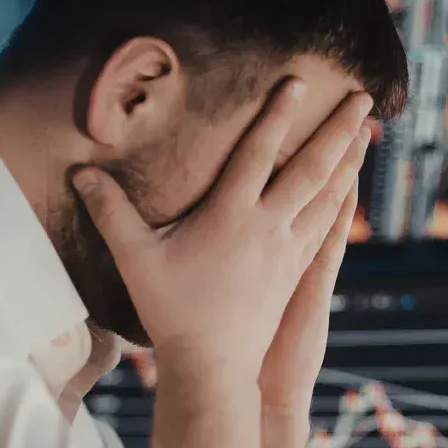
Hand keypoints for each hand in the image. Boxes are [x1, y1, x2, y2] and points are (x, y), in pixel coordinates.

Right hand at [75, 82, 372, 387]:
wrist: (213, 365)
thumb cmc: (170, 310)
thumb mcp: (135, 258)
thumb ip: (110, 212)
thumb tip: (80, 171)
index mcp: (230, 216)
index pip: (257, 153)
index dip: (277, 115)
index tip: (297, 82)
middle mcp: (268, 227)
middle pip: (310, 168)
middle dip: (337, 130)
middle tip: (363, 98)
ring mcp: (288, 250)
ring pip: (328, 195)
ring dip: (348, 160)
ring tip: (367, 132)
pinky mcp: (297, 271)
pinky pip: (328, 226)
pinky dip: (342, 199)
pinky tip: (350, 187)